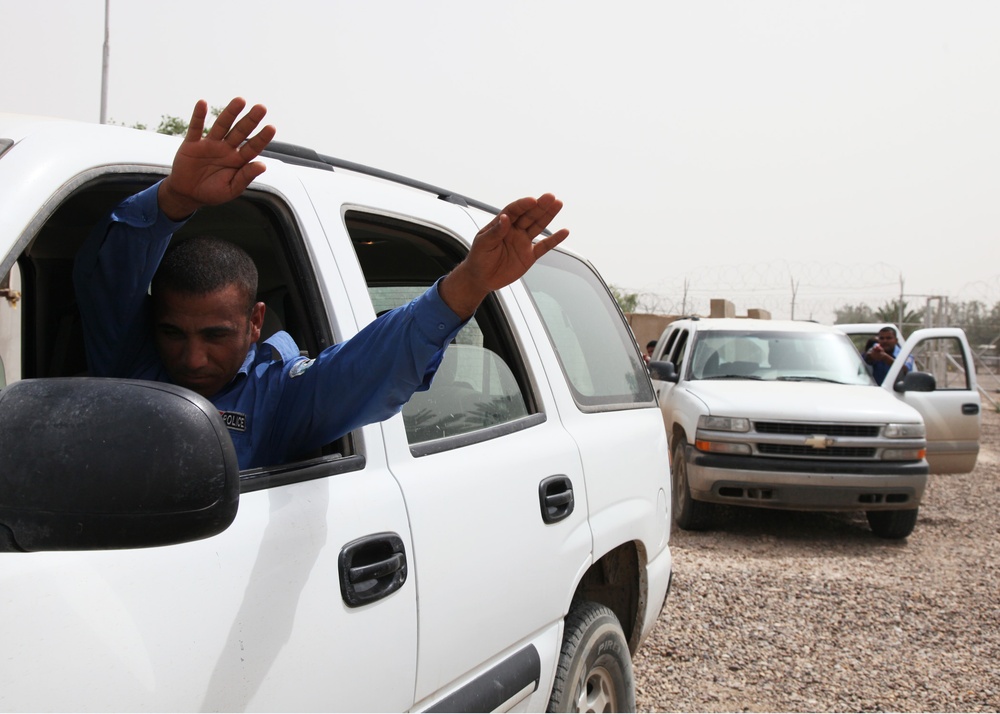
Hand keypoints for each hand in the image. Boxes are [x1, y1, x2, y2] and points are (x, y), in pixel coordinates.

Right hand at [158, 98, 275, 219]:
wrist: (188, 194)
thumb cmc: (212, 192)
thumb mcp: (231, 189)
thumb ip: (246, 177)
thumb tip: (263, 165)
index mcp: (238, 160)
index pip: (253, 147)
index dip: (262, 138)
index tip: (272, 127)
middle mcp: (226, 148)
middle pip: (240, 131)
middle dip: (250, 120)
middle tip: (261, 107)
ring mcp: (210, 144)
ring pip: (222, 125)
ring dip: (230, 113)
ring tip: (240, 100)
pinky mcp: (192, 144)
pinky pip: (195, 128)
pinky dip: (198, 116)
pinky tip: (203, 103)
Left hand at [439, 194, 568, 318]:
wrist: (481, 278)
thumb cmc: (479, 258)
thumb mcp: (483, 244)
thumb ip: (495, 232)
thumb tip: (505, 218)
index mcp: (501, 224)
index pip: (514, 210)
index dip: (523, 205)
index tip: (532, 200)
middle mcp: (514, 230)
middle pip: (529, 215)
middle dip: (540, 206)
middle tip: (550, 197)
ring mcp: (523, 242)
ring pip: (538, 226)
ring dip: (548, 216)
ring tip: (558, 204)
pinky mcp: (529, 256)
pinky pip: (544, 246)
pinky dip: (554, 240)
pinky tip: (564, 232)